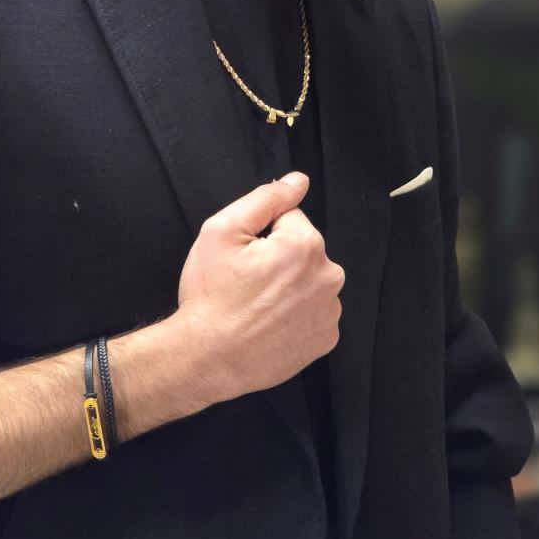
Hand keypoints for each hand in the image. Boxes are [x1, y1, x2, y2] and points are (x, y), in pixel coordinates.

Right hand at [175, 172, 344, 403]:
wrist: (208, 358)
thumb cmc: (211, 295)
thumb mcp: (222, 231)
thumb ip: (265, 199)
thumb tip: (297, 181)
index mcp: (306, 245)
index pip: (288, 218)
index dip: (260, 234)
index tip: (243, 258)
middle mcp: (329, 277)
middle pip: (302, 250)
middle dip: (278, 258)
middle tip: (246, 282)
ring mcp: (330, 312)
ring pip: (308, 281)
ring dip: (289, 286)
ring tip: (256, 305)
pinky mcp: (325, 339)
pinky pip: (313, 312)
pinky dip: (295, 314)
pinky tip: (269, 323)